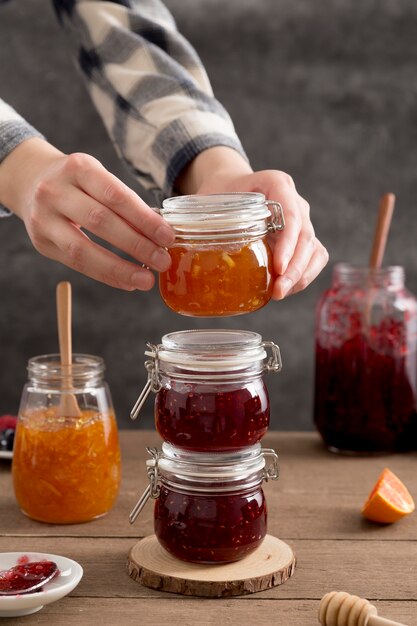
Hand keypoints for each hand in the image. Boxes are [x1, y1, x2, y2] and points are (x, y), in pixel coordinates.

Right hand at [0, 138, 174, 289]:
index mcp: (79, 168)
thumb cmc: (78, 183)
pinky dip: (105, 275)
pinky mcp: (41, 242)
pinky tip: (127, 282)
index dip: (144, 219)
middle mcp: (56, 190)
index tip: (168, 237)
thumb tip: (160, 235)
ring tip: (146, 280)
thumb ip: (124, 203)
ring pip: (83, 248)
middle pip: (100, 221)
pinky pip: (76, 264)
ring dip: (119, 268)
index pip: (116, 196)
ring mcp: (44, 217)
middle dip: (136, 245)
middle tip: (162, 261)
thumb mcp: (98, 179)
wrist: (31, 182)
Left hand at [176, 147, 328, 298]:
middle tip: (277, 291)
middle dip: (295, 268)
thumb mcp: (205, 198)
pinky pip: (312, 258)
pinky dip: (303, 276)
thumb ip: (191, 217)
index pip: (292, 213)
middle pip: (306, 236)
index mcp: (276, 183)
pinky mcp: (300, 239)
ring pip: (314, 250)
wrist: (230, 186)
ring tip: (279, 295)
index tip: (278, 266)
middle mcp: (295, 201)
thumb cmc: (218, 193)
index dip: (288, 242)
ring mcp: (301, 221)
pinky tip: (283, 291)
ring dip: (301, 275)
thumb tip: (163, 243)